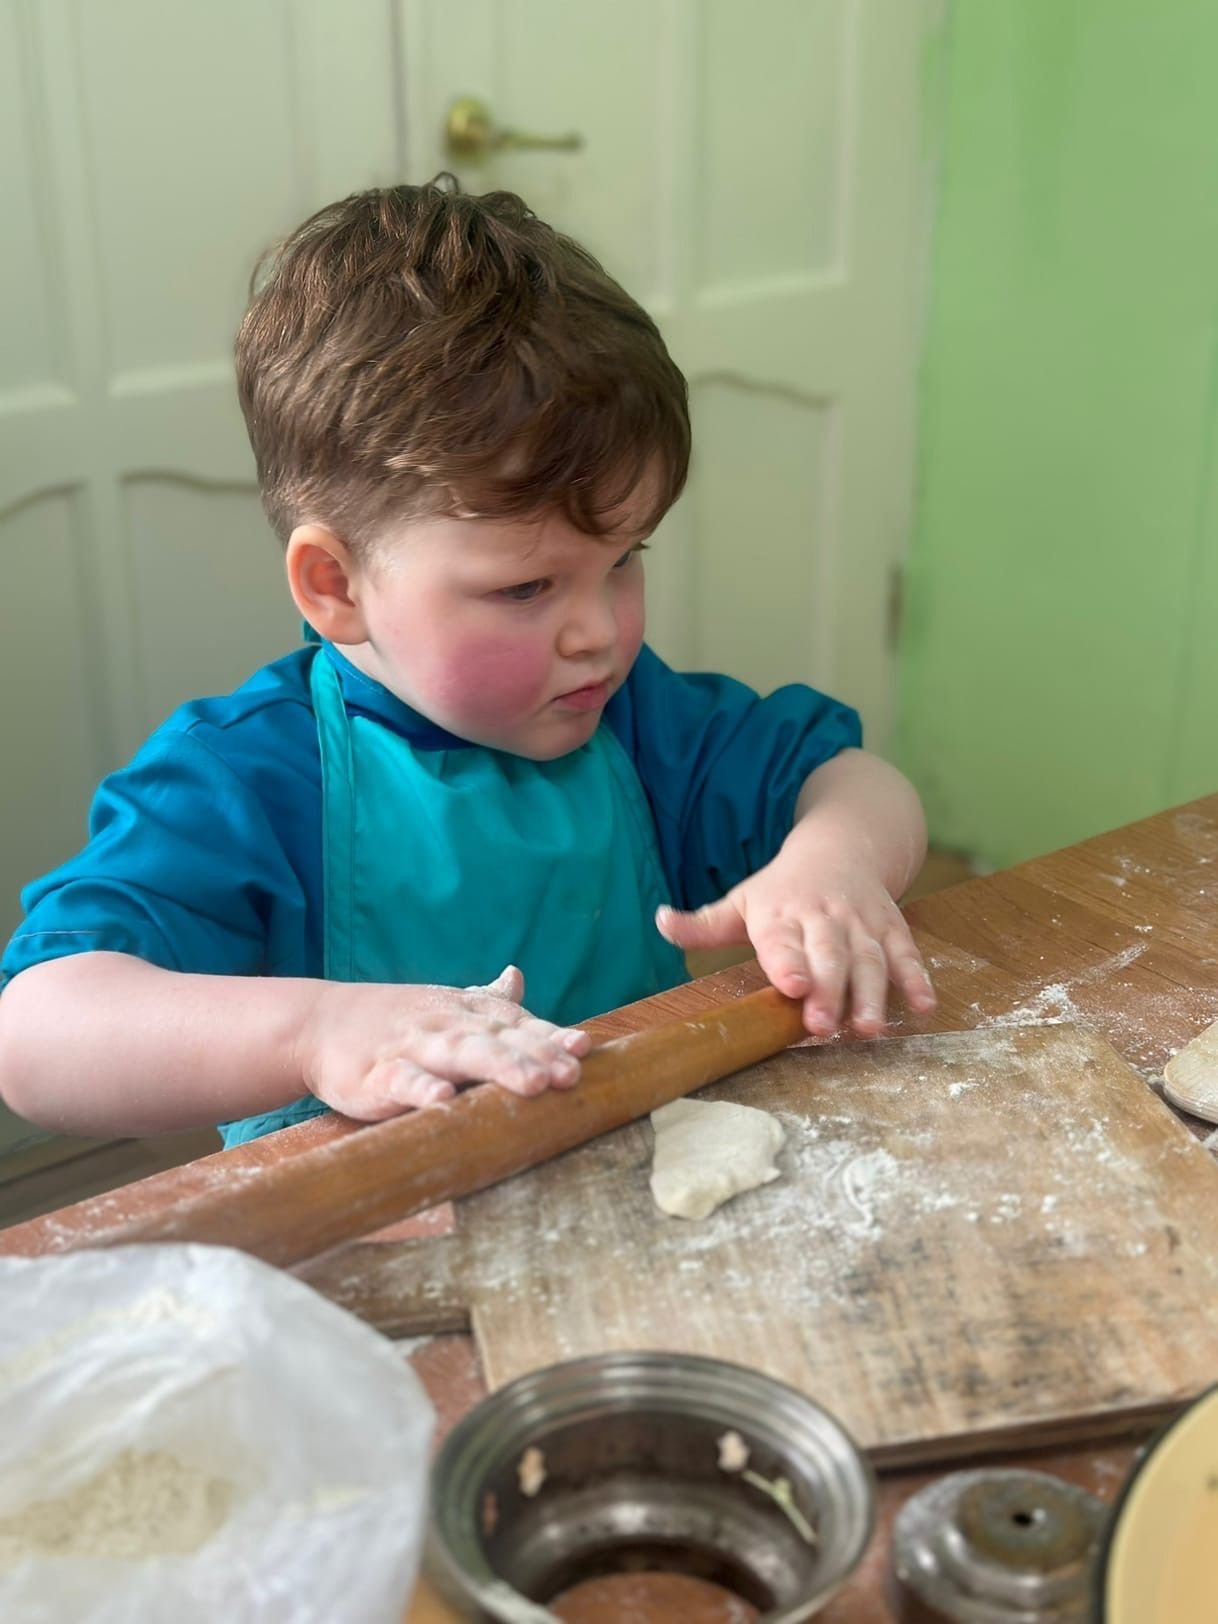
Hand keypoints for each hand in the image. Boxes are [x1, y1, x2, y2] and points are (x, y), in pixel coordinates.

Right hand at [294, 965, 589, 1120]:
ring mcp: (412, 1049)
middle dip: (536, 1056)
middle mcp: (446, 1027)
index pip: (517, 1025)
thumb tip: (518, 977)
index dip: (551, 1036)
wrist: (321, 1023)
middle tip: (570, 1074)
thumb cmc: (395, 1020)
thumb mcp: (445, 1006)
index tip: (584, 1047)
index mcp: (467, 1015)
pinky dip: (422, 1090)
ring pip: (459, 1056)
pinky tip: (444, 1102)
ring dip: (497, 1068)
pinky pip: (402, 1082)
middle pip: (497, 1040)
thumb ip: (487, 1001)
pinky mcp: (376, 1076)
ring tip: (532, 1085)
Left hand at [656, 843, 934, 1038]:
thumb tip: (660, 921)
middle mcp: (823, 917)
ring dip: (872, 993)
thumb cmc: (782, 888)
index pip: (781, 940)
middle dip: (829, 989)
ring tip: (870, 1029)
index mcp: (780, 914)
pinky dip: (917, 978)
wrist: (842, 844)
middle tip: (825, 1026)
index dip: (787, 962)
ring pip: (870, 958)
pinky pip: (906, 952)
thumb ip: (703, 924)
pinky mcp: (891, 927)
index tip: (791, 986)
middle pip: (828, 954)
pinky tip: (923, 1007)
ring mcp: (861, 922)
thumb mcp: (741, 900)